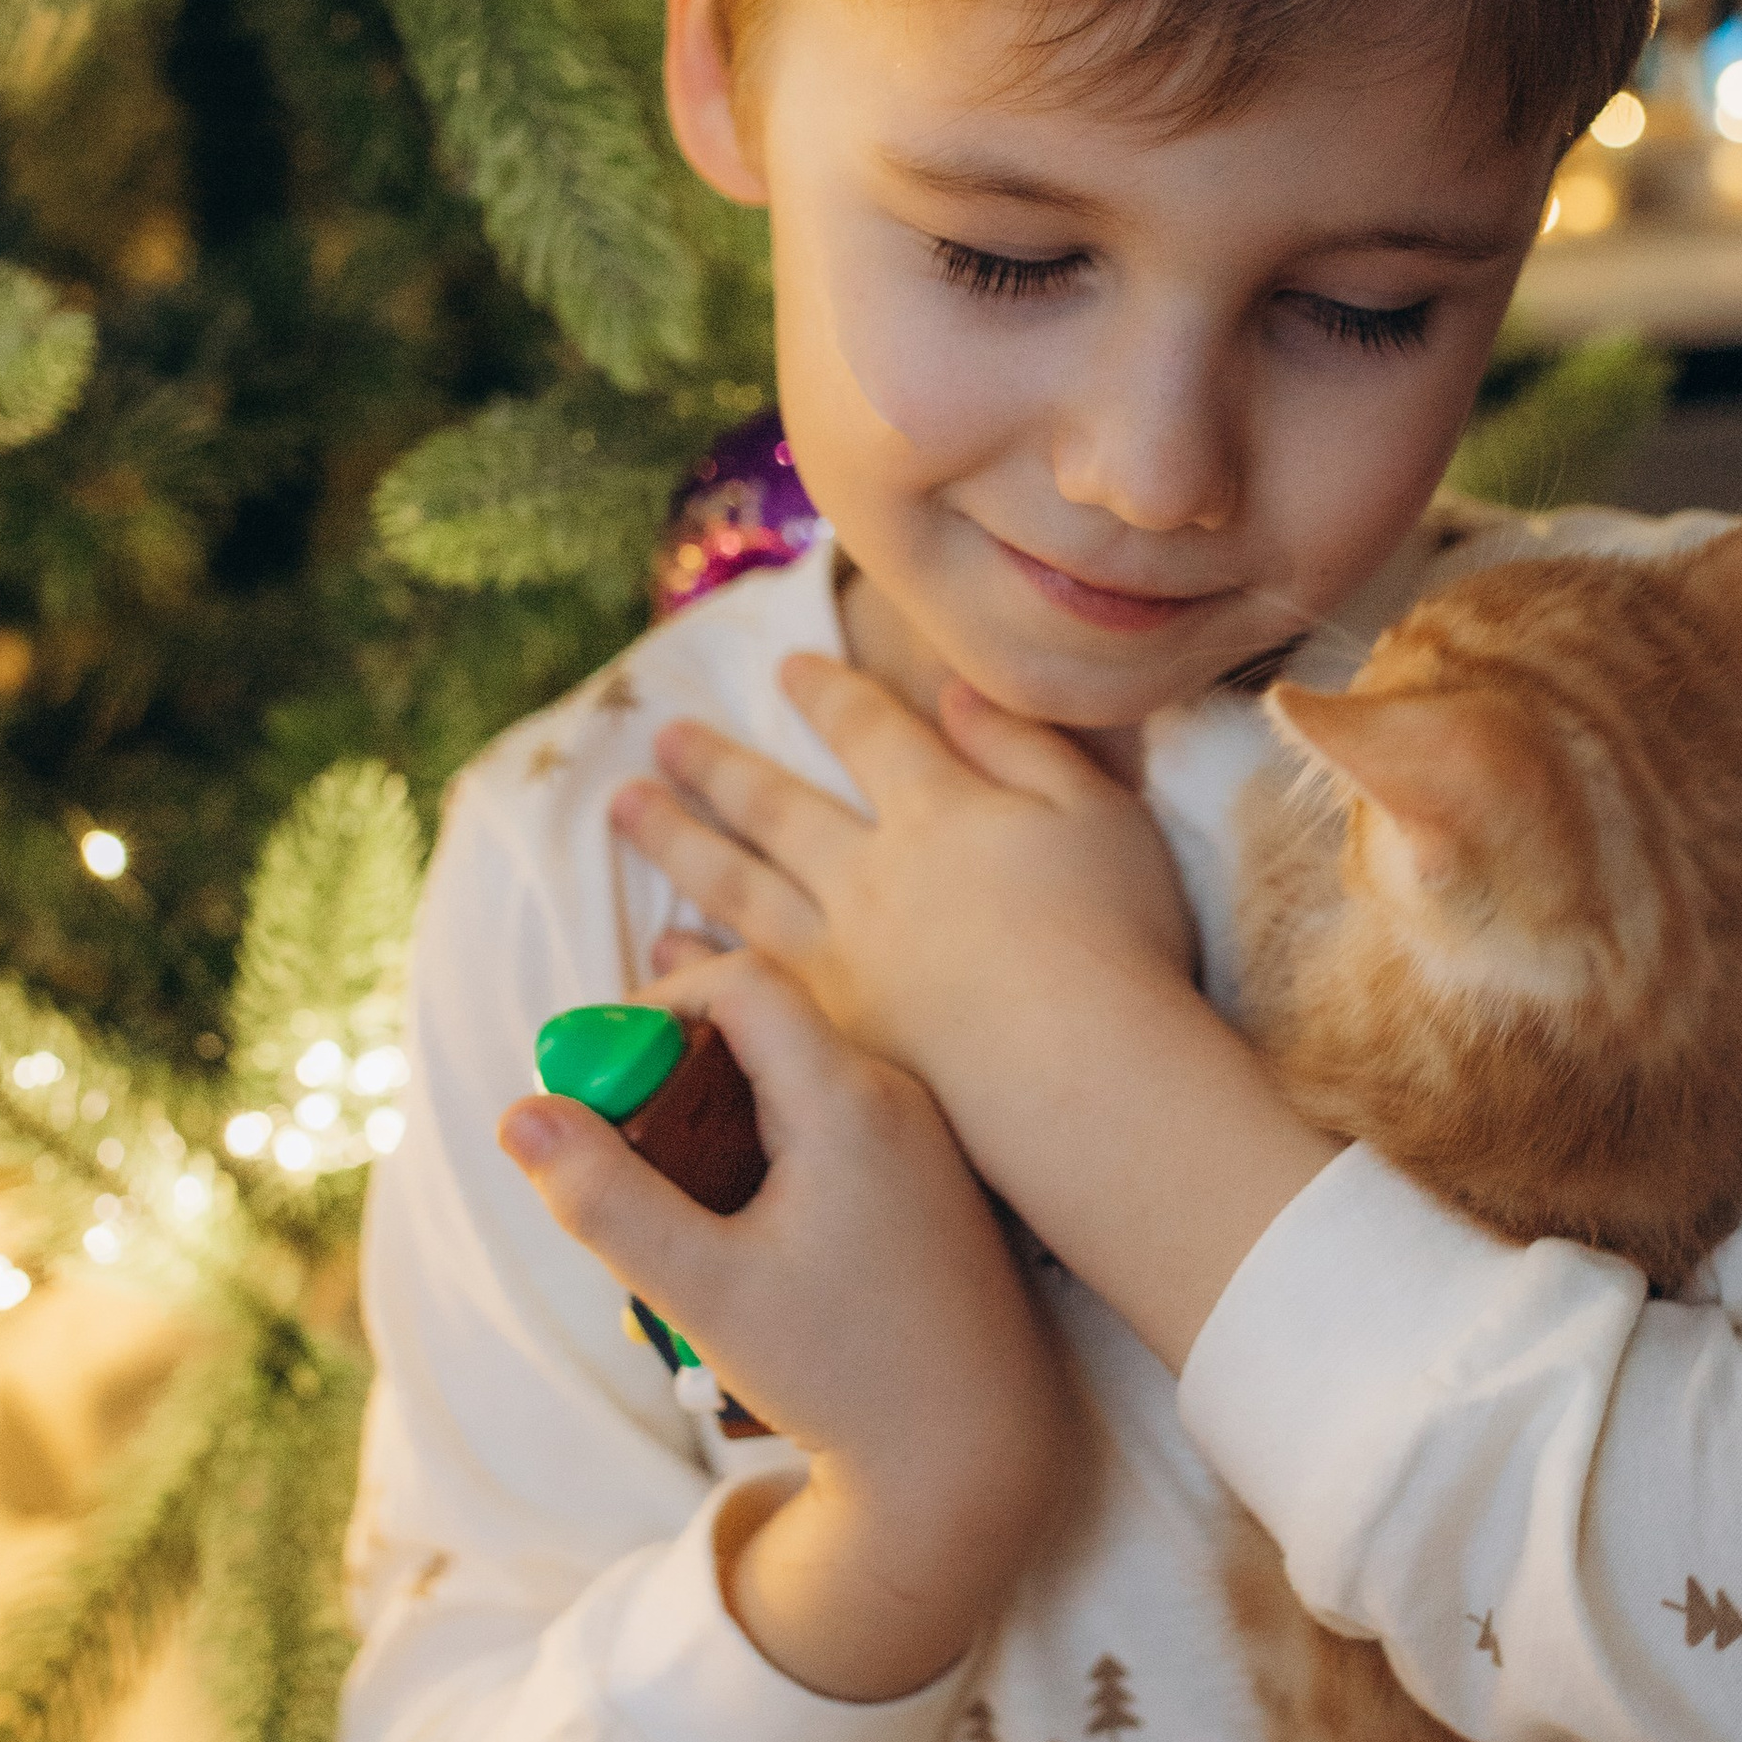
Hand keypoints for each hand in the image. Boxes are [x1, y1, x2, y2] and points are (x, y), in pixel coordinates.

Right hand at [498, 950, 1073, 1701]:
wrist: (977, 1455)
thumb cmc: (846, 1376)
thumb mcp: (705, 1291)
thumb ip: (606, 1200)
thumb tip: (521, 1116)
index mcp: (850, 1101)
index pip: (743, 983)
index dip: (656, 1009)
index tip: (601, 1081)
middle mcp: (899, 1097)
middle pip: (765, 1029)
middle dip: (674, 1076)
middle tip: (623, 1155)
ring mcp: (924, 1138)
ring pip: (794, 1082)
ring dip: (718, 1123)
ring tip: (680, 1214)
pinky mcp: (930, 1180)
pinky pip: (832, 1127)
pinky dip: (768, 1154)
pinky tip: (744, 1238)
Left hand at [612, 652, 1196, 1107]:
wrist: (1080, 1073)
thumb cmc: (1113, 941)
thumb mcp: (1097, 812)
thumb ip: (1022, 745)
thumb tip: (954, 693)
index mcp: (938, 811)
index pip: (868, 733)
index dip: (828, 695)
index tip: (788, 668)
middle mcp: (869, 876)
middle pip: (774, 808)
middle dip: (717, 766)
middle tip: (662, 739)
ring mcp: (839, 959)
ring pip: (736, 886)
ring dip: (678, 842)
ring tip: (628, 811)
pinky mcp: (829, 1037)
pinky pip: (739, 983)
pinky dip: (694, 961)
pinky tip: (663, 947)